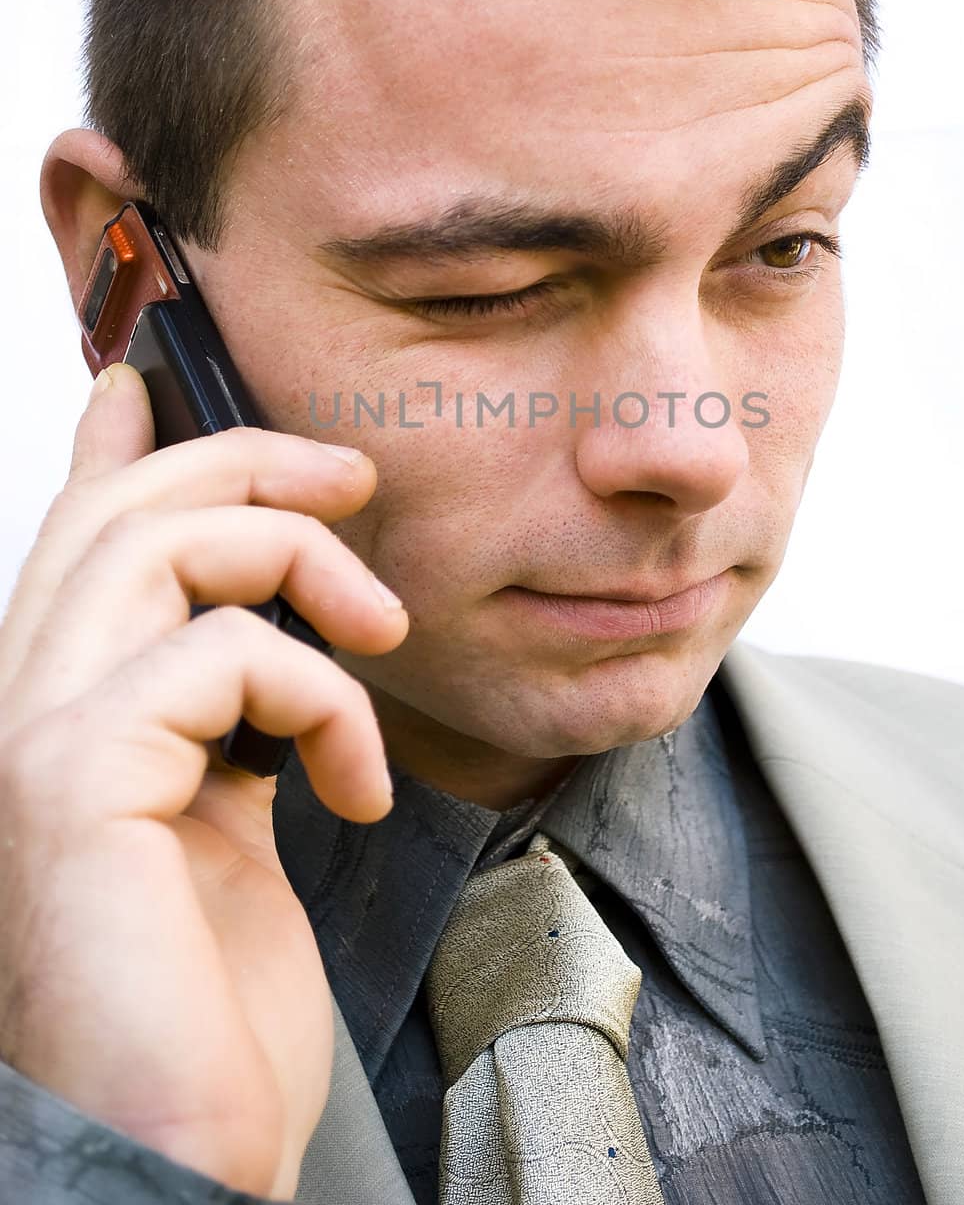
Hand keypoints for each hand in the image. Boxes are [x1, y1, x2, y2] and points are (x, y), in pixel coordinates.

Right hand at [0, 362, 407, 1199]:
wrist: (175, 1153)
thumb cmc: (205, 1010)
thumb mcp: (223, 830)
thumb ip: (222, 725)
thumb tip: (257, 638)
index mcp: (62, 721)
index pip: (69, 545)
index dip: (110, 450)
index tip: (146, 383)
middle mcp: (22, 714)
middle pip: (118, 516)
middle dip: (245, 463)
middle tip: (350, 474)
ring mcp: (34, 740)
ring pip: (157, 547)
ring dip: (297, 558)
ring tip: (380, 632)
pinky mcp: (74, 776)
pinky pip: (218, 650)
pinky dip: (320, 694)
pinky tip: (356, 781)